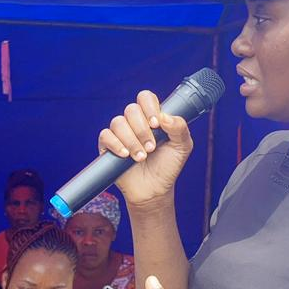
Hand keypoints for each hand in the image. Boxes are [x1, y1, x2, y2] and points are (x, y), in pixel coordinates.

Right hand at [98, 91, 193, 207]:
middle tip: (151, 148)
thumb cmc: (168, 166)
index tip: (156, 124)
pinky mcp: (107, 146)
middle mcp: (134, 122)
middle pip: (131, 109)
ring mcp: (120, 133)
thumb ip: (179, 128)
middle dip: (142, 130)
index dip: (150, 107)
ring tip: (141, 157)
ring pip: (118, 122)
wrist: (154, 190)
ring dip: (132, 140)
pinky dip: (116, 144)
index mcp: (152, 117)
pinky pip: (106, 135)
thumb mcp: (182, 147)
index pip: (146, 98)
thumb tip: (164, 116)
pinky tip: (126, 155)